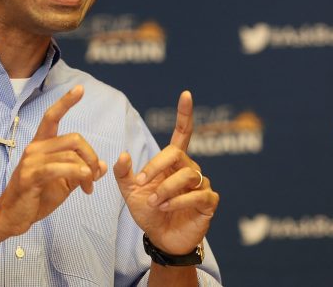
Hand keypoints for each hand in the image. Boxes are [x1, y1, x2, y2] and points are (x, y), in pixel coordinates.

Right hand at [0, 85, 107, 235]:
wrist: (12, 217)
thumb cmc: (37, 197)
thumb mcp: (63, 183)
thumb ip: (81, 171)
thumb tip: (102, 165)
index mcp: (42, 145)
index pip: (53, 116)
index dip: (66, 102)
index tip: (80, 88)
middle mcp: (35, 147)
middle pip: (74, 138)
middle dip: (91, 155)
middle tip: (94, 175)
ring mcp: (31, 160)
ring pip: (70, 154)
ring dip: (87, 172)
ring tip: (88, 187)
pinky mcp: (30, 175)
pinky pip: (58, 168)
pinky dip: (76, 172)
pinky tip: (84, 181)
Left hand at [113, 91, 218, 254]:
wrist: (160, 239)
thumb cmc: (149, 211)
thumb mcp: (130, 191)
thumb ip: (123, 173)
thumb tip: (123, 154)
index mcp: (172, 162)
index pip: (182, 132)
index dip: (184, 113)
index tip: (185, 94)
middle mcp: (189, 168)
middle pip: (176, 154)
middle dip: (156, 167)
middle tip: (143, 184)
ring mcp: (201, 184)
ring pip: (187, 175)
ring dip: (166, 189)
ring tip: (155, 203)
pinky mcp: (209, 201)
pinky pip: (198, 194)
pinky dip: (179, 201)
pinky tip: (167, 209)